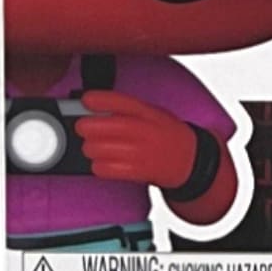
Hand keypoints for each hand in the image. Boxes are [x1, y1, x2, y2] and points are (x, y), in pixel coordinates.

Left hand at [78, 90, 197, 188]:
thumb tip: (97, 110)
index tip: (86, 99)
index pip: (122, 102)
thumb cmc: (167, 133)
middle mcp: (144, 130)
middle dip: (86, 127)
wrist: (189, 159)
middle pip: (106, 127)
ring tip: (92, 146)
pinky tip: (101, 162)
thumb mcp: (154, 113)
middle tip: (82, 127)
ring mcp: (140, 152)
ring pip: (101, 149)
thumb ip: (129, 110)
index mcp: (148, 112)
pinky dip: (98, 166)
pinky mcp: (137, 172)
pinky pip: (106, 169)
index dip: (101, 99)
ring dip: (90, 148)